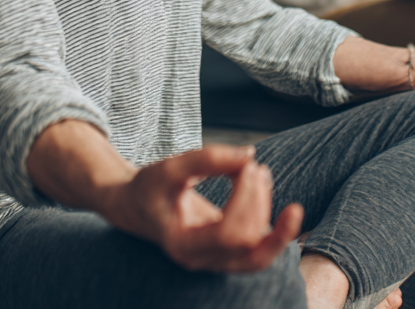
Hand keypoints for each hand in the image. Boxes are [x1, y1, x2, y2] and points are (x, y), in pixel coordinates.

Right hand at [99, 145, 301, 272]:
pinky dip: (275, 230)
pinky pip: (260, 251)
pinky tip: (277, 200)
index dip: (246, 199)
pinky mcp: (227, 253)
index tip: (246, 166)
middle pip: (247, 242)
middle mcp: (200, 260)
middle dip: (258, 200)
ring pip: (259, 254)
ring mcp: (215, 261)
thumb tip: (249, 154)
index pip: (229, 234)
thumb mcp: (169, 167)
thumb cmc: (149, 188)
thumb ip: (206, 159)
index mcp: (182, 245)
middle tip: (252, 166)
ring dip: (270, 215)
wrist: (136, 206)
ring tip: (261, 174)